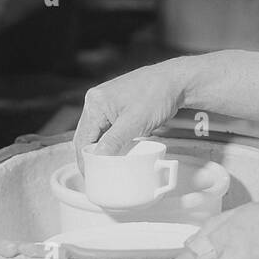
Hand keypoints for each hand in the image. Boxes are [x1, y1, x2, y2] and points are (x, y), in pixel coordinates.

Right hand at [73, 58, 189, 166]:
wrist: (175, 82)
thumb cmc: (157, 95)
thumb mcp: (134, 122)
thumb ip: (113, 141)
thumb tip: (97, 158)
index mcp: (95, 103)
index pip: (83, 138)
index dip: (85, 160)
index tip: (90, 176)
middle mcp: (97, 100)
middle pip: (87, 136)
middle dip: (90, 156)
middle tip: (97, 174)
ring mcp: (106, 102)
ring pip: (97, 132)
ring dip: (100, 148)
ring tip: (105, 166)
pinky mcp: (116, 105)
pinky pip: (107, 127)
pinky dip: (109, 140)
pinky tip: (114, 151)